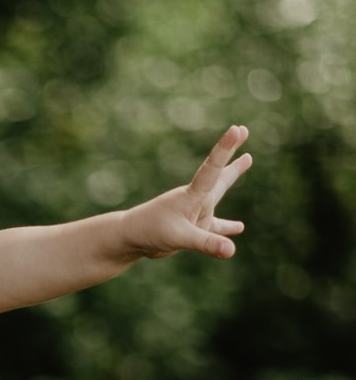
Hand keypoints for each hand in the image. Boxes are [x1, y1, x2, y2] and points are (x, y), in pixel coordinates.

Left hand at [121, 125, 251, 261]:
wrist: (131, 239)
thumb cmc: (151, 231)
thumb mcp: (180, 237)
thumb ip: (206, 242)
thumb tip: (231, 250)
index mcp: (192, 195)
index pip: (212, 167)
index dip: (225, 148)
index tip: (237, 129)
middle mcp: (196, 199)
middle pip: (219, 171)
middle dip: (231, 152)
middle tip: (243, 130)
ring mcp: (195, 212)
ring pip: (219, 191)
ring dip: (232, 176)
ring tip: (247, 158)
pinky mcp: (193, 229)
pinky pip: (215, 227)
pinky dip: (226, 228)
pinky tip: (239, 228)